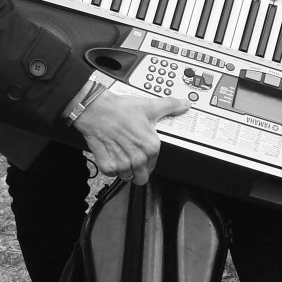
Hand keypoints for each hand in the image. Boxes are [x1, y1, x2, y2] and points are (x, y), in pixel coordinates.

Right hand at [72, 87, 188, 184]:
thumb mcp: (150, 106)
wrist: (96, 109)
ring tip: (120, 154)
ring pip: (126, 176)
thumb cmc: (120, 109)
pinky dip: (110, 167)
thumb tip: (184, 104)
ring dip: (123, 169)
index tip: (142, 154)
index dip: (148, 161)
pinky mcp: (107, 164)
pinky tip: (110, 156)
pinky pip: (110, 173)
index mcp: (151, 147)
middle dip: (137, 170)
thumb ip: (171, 106)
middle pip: (141, 177)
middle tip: (132, 158)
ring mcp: (122, 163)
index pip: (154, 166)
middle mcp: (138, 158)